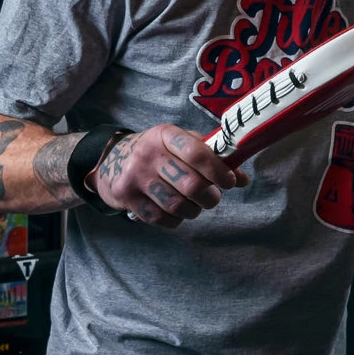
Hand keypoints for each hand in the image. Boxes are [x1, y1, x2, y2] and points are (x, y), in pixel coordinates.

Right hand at [94, 125, 247, 229]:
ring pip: (177, 205)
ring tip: (196, 205)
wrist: (111, 160)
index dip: (219, 171)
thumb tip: (242, 178)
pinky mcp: (126, 196)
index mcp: (166, 134)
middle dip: (210, 197)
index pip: (198, 153)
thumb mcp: (181, 144)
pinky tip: (176, 212)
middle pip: (191, 184)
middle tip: (213, 198)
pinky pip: (160, 218)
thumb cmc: (158, 152)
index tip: (230, 182)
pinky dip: (176, 220)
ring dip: (194, 210)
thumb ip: (211, 157)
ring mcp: (135, 176)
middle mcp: (148, 153)